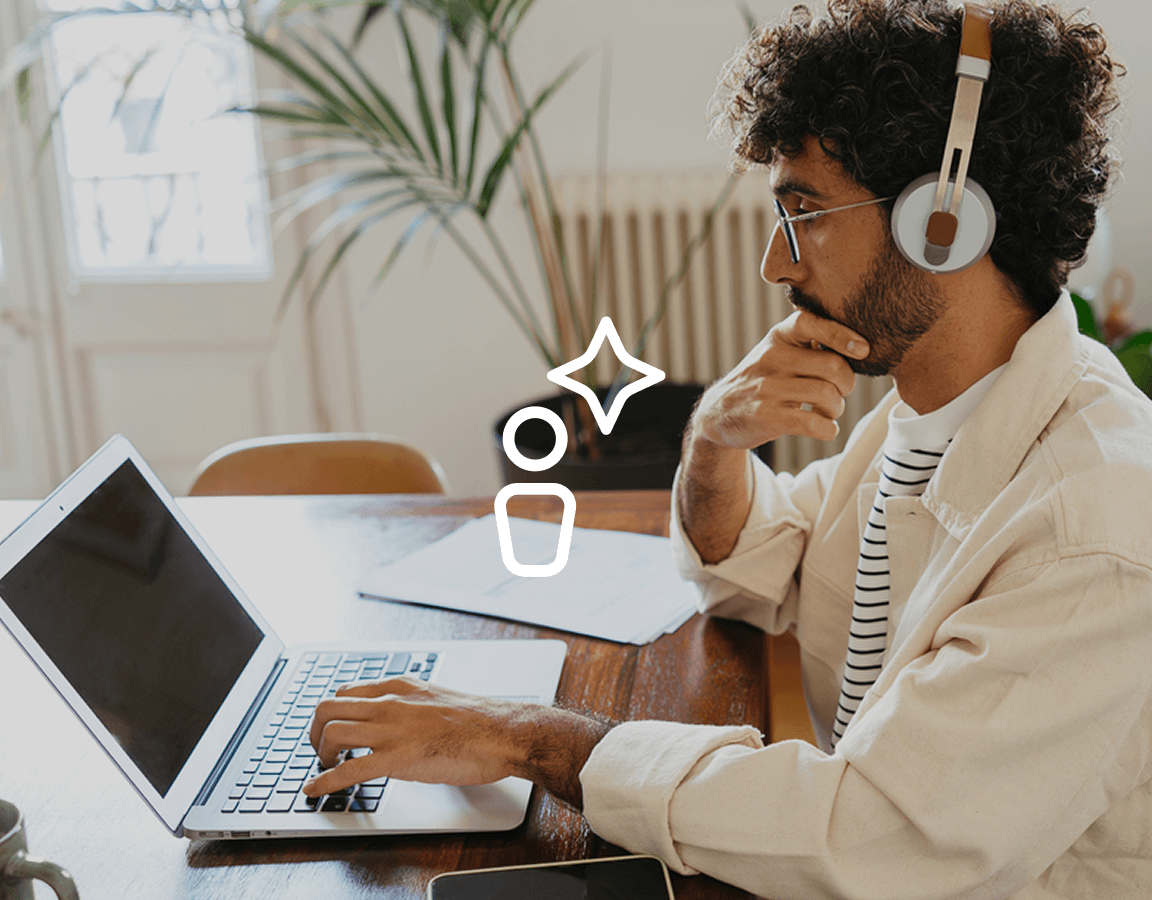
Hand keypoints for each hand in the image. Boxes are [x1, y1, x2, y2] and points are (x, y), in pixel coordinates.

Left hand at [302, 677, 611, 806]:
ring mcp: (391, 729)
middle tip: (319, 750)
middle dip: (314, 731)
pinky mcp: (397, 757)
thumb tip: (403, 725)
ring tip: (325, 768)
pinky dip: (324, 782)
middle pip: (327, 706)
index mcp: (401, 687)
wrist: (504, 732)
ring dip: (319, 754)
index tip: (330, 729)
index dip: (332, 713)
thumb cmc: (481, 722)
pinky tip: (314, 792)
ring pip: (331, 733)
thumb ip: (413, 708)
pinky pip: (347, 769)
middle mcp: (390, 702)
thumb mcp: (438, 700)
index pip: (347, 690)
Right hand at [691, 309, 866, 448]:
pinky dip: (828, 429)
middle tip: (840, 392)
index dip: (842, 335)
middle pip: (833, 366)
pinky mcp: (767, 417)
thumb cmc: (763, 380)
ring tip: (828, 411)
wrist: (720, 412)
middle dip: (847, 384)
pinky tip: (824, 428)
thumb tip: (861, 345)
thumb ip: (811, 342)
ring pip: (827, 396)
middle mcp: (772, 359)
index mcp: (779, 337)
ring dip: (837, 408)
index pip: (813, 323)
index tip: (862, 350)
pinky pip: (815, 424)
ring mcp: (767, 389)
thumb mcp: (778, 351)